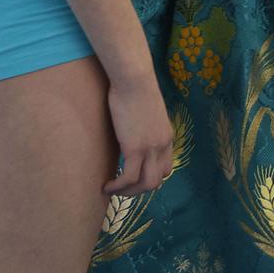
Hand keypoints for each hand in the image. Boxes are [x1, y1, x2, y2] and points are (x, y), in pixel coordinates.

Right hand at [105, 76, 174, 195]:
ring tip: (112, 191)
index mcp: (167, 137)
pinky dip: (118, 186)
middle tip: (121, 190)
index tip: (133, 180)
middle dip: (138, 190)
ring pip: (146, 183)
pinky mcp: (135, 148)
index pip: (166, 167)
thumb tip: (132, 131)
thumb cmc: (135, 88)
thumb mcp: (146, 112)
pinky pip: (129, 177)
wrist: (134, 79)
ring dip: (128, 192)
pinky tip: (106, 185)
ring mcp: (151, 148)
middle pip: (157, 180)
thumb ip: (144, 126)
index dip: (149, 177)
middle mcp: (163, 145)